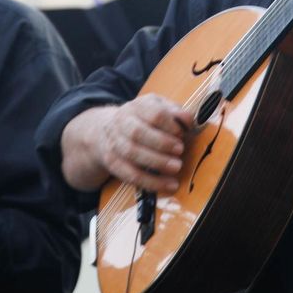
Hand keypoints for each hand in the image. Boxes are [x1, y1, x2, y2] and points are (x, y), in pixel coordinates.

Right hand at [60, 96, 193, 194]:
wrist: (105, 131)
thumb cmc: (141, 120)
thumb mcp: (157, 107)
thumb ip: (174, 111)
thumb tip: (188, 120)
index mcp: (136, 106)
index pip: (153, 113)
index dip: (169, 124)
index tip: (182, 133)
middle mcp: (121, 122)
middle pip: (138, 133)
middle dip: (162, 143)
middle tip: (180, 150)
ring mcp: (115, 143)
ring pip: (132, 154)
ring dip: (157, 163)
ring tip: (176, 168)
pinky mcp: (113, 163)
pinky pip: (130, 175)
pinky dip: (151, 182)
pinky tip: (168, 185)